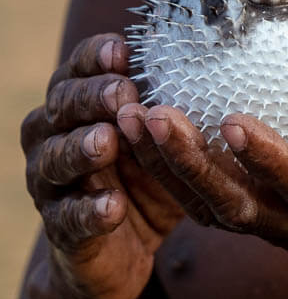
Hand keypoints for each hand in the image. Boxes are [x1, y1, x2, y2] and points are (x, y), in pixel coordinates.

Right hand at [22, 34, 182, 298]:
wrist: (119, 247)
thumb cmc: (147, 171)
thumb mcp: (161, 133)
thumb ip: (173, 97)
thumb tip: (227, 52)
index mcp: (77, 101)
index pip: (78, 67)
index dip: (95, 57)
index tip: (124, 51)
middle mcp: (53, 134)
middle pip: (62, 105)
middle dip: (90, 98)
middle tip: (121, 95)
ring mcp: (50, 182)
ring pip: (55, 158)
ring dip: (80, 149)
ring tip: (106, 144)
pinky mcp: (60, 228)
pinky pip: (68, 218)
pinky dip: (89, 211)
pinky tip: (113, 207)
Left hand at [116, 61, 287, 256]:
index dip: (272, 163)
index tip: (232, 120)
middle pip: (245, 209)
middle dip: (193, 166)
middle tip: (151, 114)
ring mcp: (286, 228)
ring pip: (216, 212)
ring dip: (169, 169)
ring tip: (129, 115)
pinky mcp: (265, 216)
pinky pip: (210, 201)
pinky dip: (172, 169)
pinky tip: (142, 124)